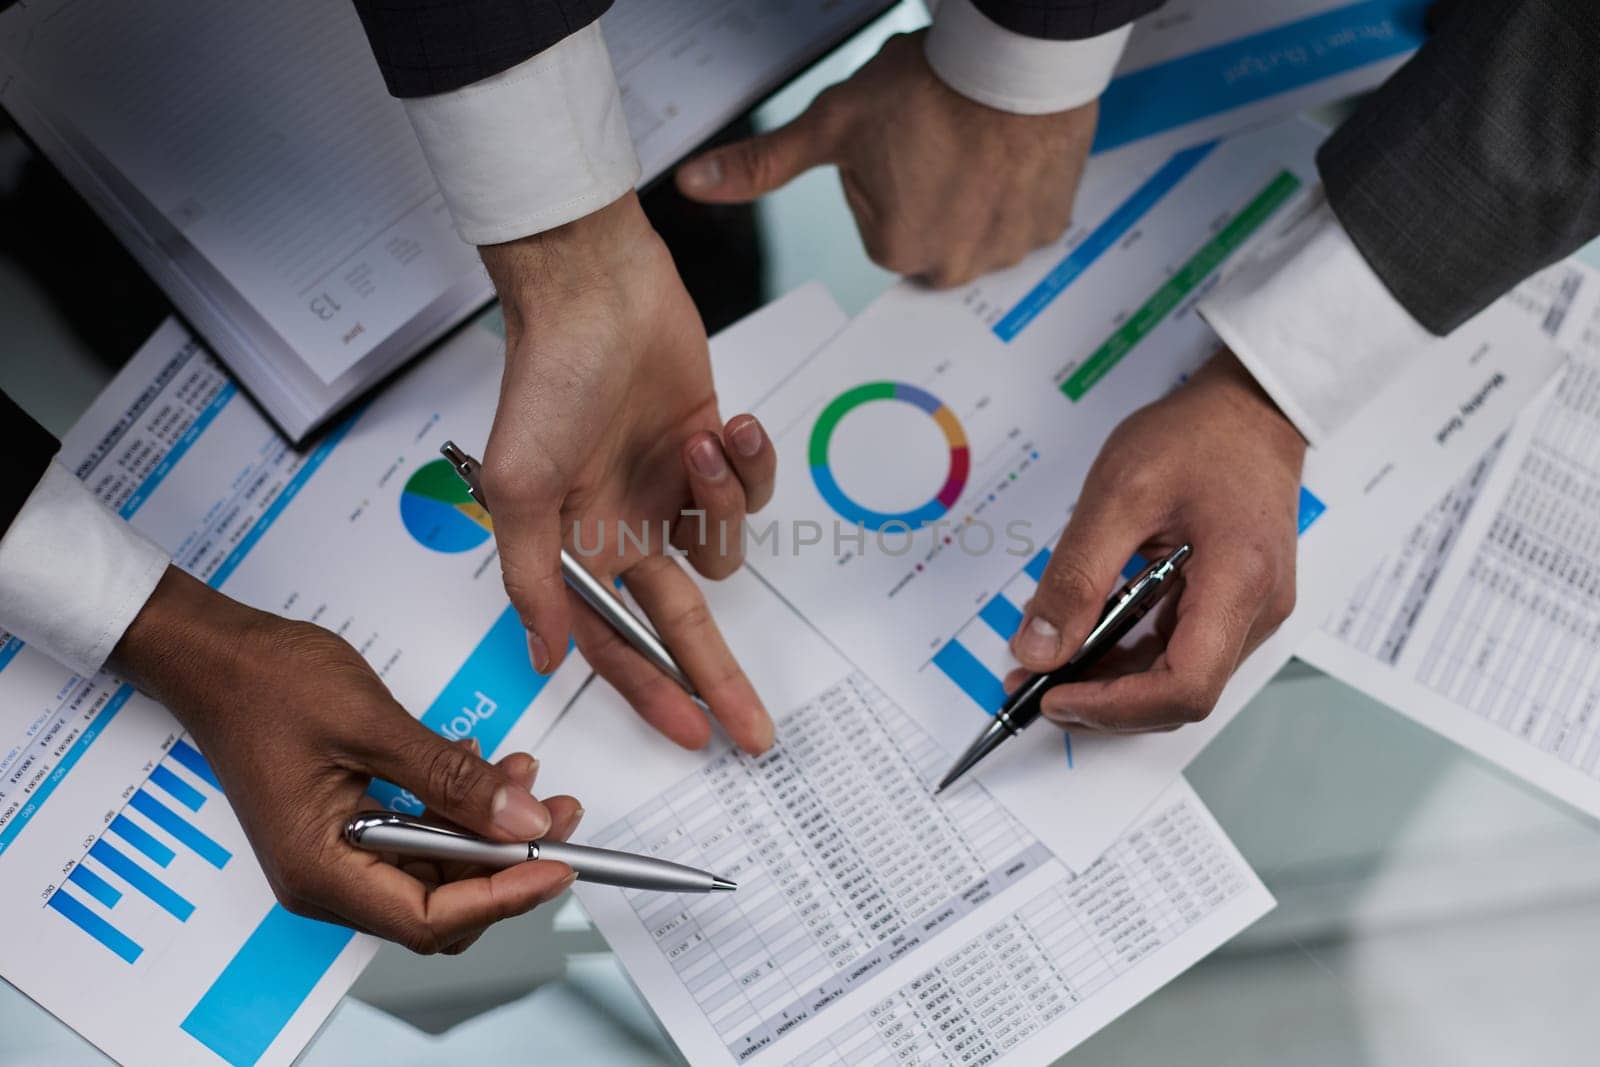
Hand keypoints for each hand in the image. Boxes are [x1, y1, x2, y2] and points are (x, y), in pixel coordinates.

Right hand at [112, 567, 583, 952]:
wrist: (215, 654)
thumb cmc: (268, 683)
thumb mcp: (373, 725)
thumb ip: (451, 778)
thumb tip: (522, 822)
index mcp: (319, 868)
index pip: (429, 918)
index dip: (502, 897)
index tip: (558, 866)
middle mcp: (325, 875)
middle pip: (438, 903)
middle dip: (506, 862)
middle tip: (561, 813)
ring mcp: (335, 853)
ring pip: (435, 869)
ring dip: (487, 829)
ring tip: (527, 776)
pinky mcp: (346, 825)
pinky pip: (417, 838)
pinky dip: (458, 810)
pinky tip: (482, 767)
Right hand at [477, 192, 775, 754]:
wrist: (598, 290)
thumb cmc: (549, 379)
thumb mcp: (521, 487)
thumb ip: (534, 578)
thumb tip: (543, 655)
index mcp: (575, 547)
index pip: (618, 644)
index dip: (652, 693)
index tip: (693, 736)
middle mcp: (624, 528)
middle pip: (681, 623)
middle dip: (717, 674)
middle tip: (754, 729)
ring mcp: (669, 491)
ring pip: (723, 546)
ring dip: (724, 503)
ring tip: (704, 444)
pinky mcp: (710, 452)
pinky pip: (748, 490)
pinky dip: (747, 465)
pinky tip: (727, 426)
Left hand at [675, 31, 1095, 287]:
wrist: (1015, 58)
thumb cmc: (926, 88)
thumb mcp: (831, 123)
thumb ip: (763, 164)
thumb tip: (695, 185)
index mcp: (895, 249)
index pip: (877, 219)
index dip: (885, 172)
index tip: (901, 139)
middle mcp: (952, 265)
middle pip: (926, 231)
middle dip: (929, 191)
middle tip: (939, 139)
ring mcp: (1008, 249)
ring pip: (978, 226)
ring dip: (975, 193)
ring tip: (976, 140)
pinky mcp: (1050, 225)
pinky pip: (1024, 217)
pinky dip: (1017, 189)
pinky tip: (1009, 150)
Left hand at [1011, 351, 1305, 729]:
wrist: (1249, 407)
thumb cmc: (1196, 437)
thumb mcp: (1117, 497)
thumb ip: (1075, 578)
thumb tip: (1039, 651)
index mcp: (1240, 582)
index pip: (1184, 686)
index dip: (1114, 706)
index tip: (1053, 697)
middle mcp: (1257, 610)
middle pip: (1180, 694)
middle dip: (1103, 701)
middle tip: (1033, 686)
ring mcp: (1250, 610)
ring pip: (1177, 678)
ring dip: (1112, 683)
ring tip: (1047, 667)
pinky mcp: (1234, 603)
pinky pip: (1181, 650)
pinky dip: (1130, 656)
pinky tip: (1085, 642)